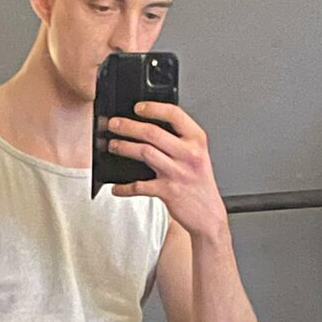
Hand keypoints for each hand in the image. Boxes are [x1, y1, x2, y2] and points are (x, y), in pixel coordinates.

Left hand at [107, 102, 227, 237]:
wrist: (208, 214)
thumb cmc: (200, 185)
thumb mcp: (198, 155)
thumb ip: (180, 141)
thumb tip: (151, 128)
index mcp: (196, 140)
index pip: (174, 114)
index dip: (153, 108)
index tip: (138, 107)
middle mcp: (188, 154)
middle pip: (152, 132)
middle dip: (128, 126)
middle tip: (114, 124)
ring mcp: (178, 172)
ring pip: (145, 152)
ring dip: (124, 147)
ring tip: (113, 146)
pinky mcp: (168, 191)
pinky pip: (140, 186)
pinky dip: (125, 187)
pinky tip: (117, 187)